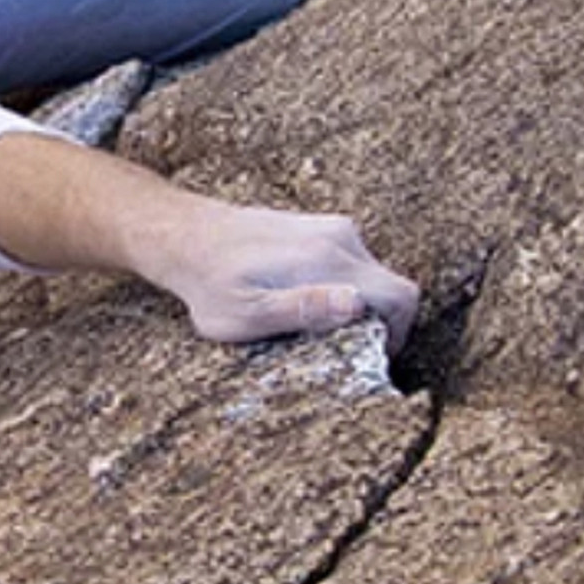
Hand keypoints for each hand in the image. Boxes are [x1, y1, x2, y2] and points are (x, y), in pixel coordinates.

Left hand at [156, 201, 419, 352]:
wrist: (183, 236)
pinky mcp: (318, 227)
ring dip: (355, 304)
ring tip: (310, 324)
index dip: (398, 334)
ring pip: (370, 276)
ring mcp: (329, 227)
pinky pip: (350, 263)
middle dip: (375, 322)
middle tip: (335, 346)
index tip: (369, 356)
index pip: (400, 296)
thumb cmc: (209, 283)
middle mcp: (338, 237)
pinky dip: (340, 287)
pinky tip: (299, 300)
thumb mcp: (247, 313)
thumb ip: (304, 310)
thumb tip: (359, 305)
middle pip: (390, 287)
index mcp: (327, 260)